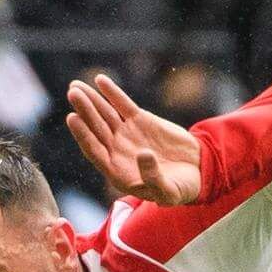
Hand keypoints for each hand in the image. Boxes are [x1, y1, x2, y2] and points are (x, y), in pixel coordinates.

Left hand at [66, 74, 202, 204]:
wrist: (198, 172)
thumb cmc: (180, 189)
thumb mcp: (168, 191)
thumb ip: (153, 177)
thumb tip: (144, 154)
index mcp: (117, 171)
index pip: (94, 151)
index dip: (83, 135)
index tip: (73, 118)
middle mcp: (116, 151)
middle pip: (95, 128)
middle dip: (84, 110)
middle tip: (73, 94)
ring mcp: (127, 134)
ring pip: (105, 114)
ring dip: (91, 100)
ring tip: (75, 86)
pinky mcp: (140, 121)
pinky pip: (122, 105)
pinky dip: (112, 93)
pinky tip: (100, 80)